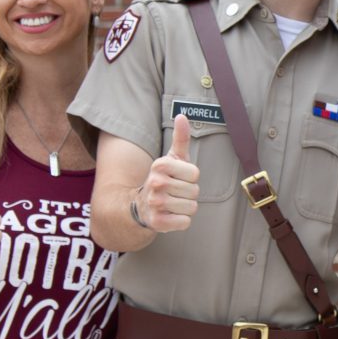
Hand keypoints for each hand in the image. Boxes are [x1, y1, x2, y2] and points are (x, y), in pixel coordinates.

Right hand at [139, 114, 200, 233]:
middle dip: (188, 193)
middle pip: (194, 191)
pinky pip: (185, 222)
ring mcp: (156, 203)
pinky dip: (181, 221)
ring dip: (186, 208)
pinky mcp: (157, 222)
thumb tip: (182, 116)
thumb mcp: (172, 158)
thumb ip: (180, 138)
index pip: (195, 174)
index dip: (190, 178)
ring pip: (191, 207)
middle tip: (174, 192)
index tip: (178, 178)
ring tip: (172, 203)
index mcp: (160, 165)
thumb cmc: (164, 178)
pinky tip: (170, 215)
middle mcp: (156, 183)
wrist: (142, 206)